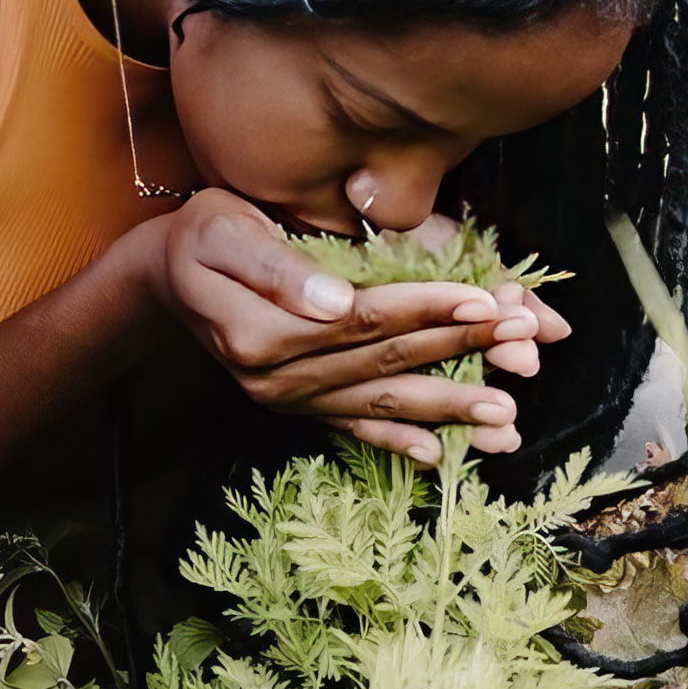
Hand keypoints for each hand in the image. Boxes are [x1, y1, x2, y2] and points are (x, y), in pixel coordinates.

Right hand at [136, 191, 569, 465]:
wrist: (165, 279)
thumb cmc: (201, 238)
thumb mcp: (223, 232)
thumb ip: (277, 269)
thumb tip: (336, 303)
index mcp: (262, 333)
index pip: (362, 320)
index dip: (426, 307)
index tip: (485, 298)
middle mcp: (276, 378)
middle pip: (382, 363)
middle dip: (458, 351)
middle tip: (523, 347)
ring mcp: (287, 399)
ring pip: (378, 402)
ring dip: (445, 410)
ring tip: (506, 418)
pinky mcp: (297, 406)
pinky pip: (350, 427)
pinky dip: (393, 443)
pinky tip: (436, 456)